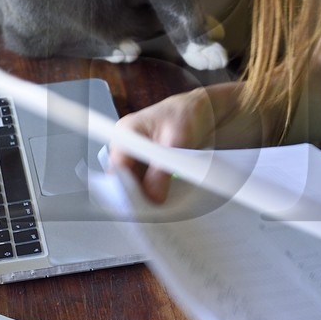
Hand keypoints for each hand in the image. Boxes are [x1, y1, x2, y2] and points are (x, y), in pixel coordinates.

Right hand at [108, 89, 217, 203]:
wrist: (203, 109)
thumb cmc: (187, 114)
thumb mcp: (176, 143)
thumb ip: (161, 172)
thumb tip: (152, 198)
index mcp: (126, 132)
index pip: (117, 167)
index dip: (126, 189)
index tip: (139, 206)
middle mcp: (126, 143)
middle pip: (124, 176)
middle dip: (136, 193)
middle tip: (152, 210)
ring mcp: (136, 151)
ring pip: (134, 180)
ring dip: (146, 191)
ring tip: (159, 205)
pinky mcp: (147, 159)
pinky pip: (145, 178)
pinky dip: (153, 187)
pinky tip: (163, 195)